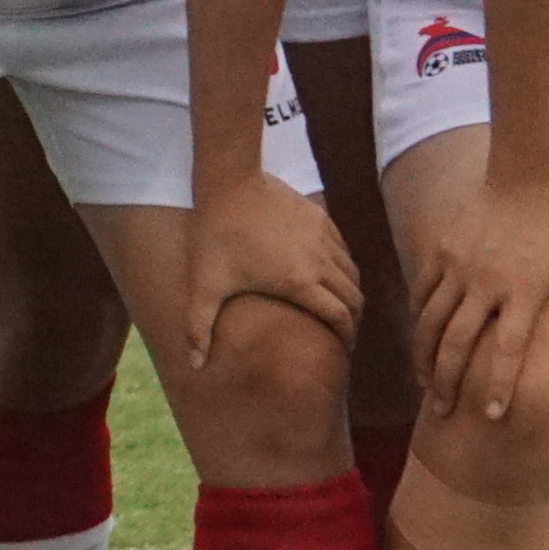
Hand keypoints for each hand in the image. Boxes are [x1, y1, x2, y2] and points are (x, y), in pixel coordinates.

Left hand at [178, 166, 359, 374]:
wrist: (229, 183)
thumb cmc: (215, 236)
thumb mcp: (204, 285)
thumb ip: (199, 328)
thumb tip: (194, 366)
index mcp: (300, 282)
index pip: (340, 317)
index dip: (347, 337)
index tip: (344, 350)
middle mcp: (320, 261)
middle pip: (354, 297)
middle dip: (353, 318)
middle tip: (344, 332)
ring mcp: (323, 237)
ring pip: (352, 272)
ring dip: (350, 292)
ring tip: (339, 305)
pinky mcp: (320, 217)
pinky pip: (343, 248)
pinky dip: (343, 266)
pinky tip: (329, 273)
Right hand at [410, 155, 548, 426]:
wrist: (529, 174)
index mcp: (525, 291)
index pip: (507, 350)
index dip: (499, 386)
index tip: (492, 416)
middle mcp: (487, 281)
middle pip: (457, 342)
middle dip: (446, 381)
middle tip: (440, 411)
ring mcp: (460, 265)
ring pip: (430, 321)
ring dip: (424, 357)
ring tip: (425, 384)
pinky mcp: (442, 250)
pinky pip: (423, 293)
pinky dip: (419, 320)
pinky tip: (421, 341)